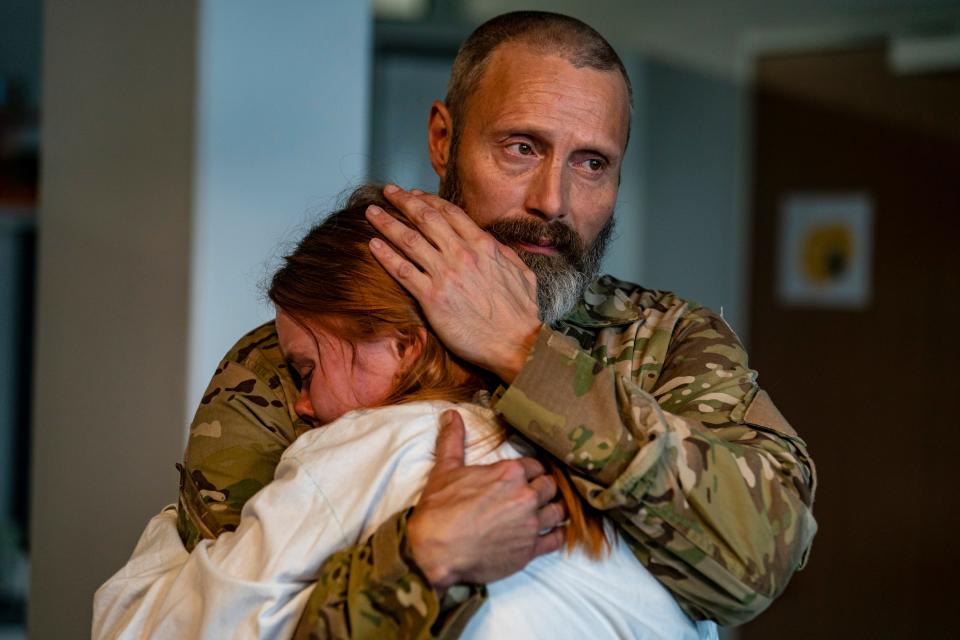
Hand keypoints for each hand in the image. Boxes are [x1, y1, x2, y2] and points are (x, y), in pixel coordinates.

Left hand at [366, 185, 540, 382]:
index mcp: (483, 245)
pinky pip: (402, 270)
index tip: (414, 194)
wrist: (517, 342)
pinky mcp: (431, 297)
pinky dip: (385, 255)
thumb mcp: (521, 272)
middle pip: (425, 218)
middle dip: (403, 201)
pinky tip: (373, 245)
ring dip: (387, 222)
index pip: (449, 213)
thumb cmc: (522, 313)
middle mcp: (461, 254)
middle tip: (387, 192)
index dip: (428, 200)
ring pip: (408, 239)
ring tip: (371, 213)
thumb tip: (491, 244)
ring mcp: (445, 274)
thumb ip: (502, 253)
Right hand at [408, 410, 565, 589]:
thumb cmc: (439, 509)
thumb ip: (453, 440)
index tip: (528, 474)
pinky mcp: (530, 550)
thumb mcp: (445, 469)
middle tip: (539, 491)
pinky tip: (556, 530)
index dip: (531, 469)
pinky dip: (559, 533)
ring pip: (558, 510)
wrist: (436, 551)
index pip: (534, 465)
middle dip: (545, 486)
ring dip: (555, 508)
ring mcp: (531, 524)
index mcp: (510, 473)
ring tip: (550, 509)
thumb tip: (451, 414)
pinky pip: (557, 539)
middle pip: (549, 486)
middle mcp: (526, 496)